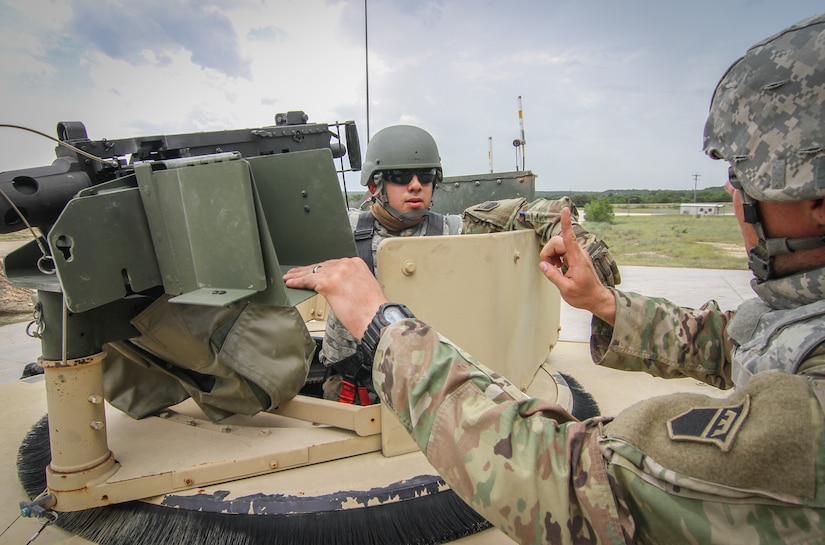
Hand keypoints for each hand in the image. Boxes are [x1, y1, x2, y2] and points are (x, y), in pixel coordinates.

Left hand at [283, 258, 387, 339]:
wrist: (376, 318)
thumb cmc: (372, 310)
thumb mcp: (363, 288)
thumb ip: (349, 283)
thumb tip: (338, 288)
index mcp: (357, 264)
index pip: (333, 264)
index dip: (320, 269)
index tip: (314, 271)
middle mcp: (347, 265)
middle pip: (322, 266)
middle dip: (308, 270)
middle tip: (297, 273)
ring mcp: (337, 272)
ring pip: (313, 271)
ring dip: (299, 276)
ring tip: (289, 278)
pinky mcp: (328, 283)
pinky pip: (308, 280)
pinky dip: (298, 282)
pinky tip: (291, 283)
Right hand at [539, 208, 616, 324]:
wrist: (598, 299)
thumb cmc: (585, 295)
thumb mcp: (566, 289)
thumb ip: (553, 275)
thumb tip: (543, 265)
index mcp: (577, 259)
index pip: (570, 237)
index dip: (566, 223)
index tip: (565, 210)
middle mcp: (579, 254)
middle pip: (558, 242)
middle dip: (548, 251)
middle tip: (548, 266)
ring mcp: (578, 255)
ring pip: (559, 246)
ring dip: (552, 255)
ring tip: (554, 268)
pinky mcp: (577, 258)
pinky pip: (563, 251)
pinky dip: (556, 257)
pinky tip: (558, 267)